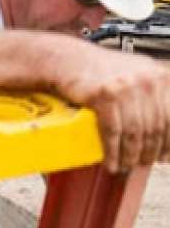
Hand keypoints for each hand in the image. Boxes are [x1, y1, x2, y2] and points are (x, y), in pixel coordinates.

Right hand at [56, 50, 169, 172]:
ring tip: (125, 166)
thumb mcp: (137, 73)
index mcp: (161, 76)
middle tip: (142, 164)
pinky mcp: (103, 95)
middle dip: (149, 152)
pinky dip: (113, 152)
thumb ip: (154, 94)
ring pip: (135, 132)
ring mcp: (126, 86)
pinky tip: (112, 162)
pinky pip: (113, 132)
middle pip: (155, 127)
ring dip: (131, 155)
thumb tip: (166, 129)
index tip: (164, 157)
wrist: (67, 60)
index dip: (169, 142)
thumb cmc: (100, 70)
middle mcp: (148, 80)